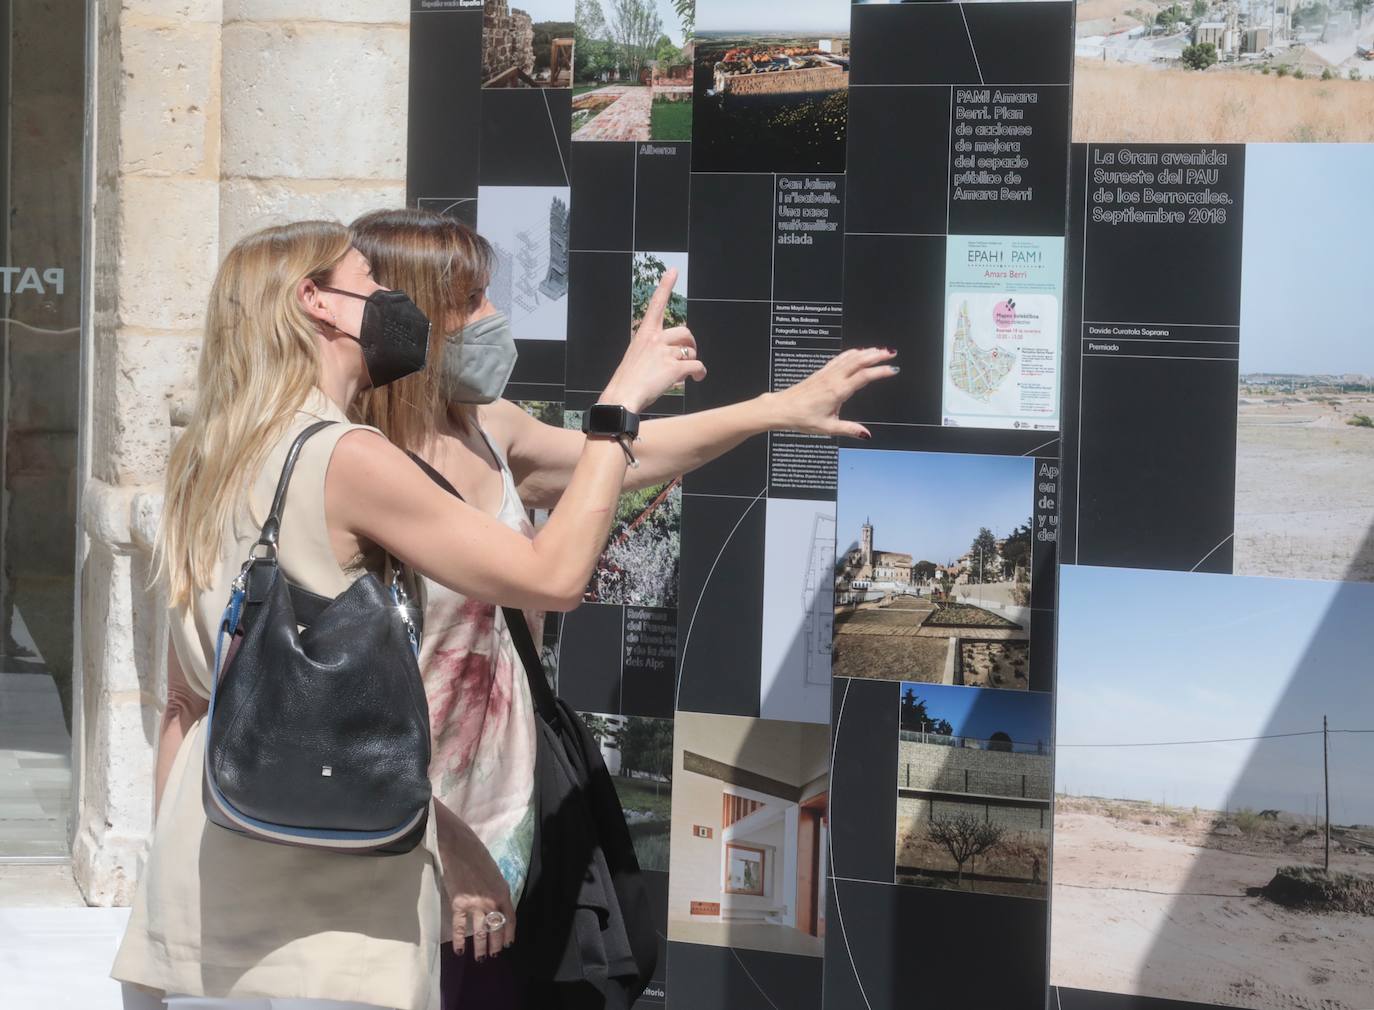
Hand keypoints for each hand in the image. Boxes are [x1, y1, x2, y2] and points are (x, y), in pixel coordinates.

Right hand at [435, 805, 516, 960]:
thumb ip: (498, 892)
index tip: (508, 944)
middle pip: (496, 928)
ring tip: (480, 958)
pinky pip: (459, 927)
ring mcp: (475, 904)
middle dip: (496, 944)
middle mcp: (491, 901)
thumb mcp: (496, 875)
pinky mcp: (458, 904)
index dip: (509, 933)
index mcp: (503, 892)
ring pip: (479, 932)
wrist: (459, 848)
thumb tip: (498, 908)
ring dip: (480, 948)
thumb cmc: (478, 858)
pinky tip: (460, 950)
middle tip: (494, 956)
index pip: (510, 918)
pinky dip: (459, 940)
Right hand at [600, 268, 705, 413]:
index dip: (666, 286)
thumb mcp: (636, 357)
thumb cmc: (627, 381)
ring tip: (687, 373)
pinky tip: (698, 377)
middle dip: (691, 344)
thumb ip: (653, 352)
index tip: (674, 270)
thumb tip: (676, 361)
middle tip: (689, 354)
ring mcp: (665, 352)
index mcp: (644, 334)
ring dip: (693, 361)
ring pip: (690, 351)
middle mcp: (655, 339)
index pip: (656, 305)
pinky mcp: (674, 367)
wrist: (622, 396)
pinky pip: (696, 365)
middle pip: (685, 332)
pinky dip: (700, 372)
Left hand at [769, 347, 897, 438]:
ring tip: (880, 350)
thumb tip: (866, 434)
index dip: (880, 372)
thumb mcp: (828, 428)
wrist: (782, 408)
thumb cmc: (802, 418)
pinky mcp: (821, 372)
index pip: (864, 377)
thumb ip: (849, 429)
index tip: (893, 369)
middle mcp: (833, 379)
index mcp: (837, 392)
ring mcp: (827, 374)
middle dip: (877, 355)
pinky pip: (839, 359)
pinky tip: (857, 352)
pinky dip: (851, 353)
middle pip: (859, 361)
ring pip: (849, 357)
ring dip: (866, 352)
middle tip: (891, 353)